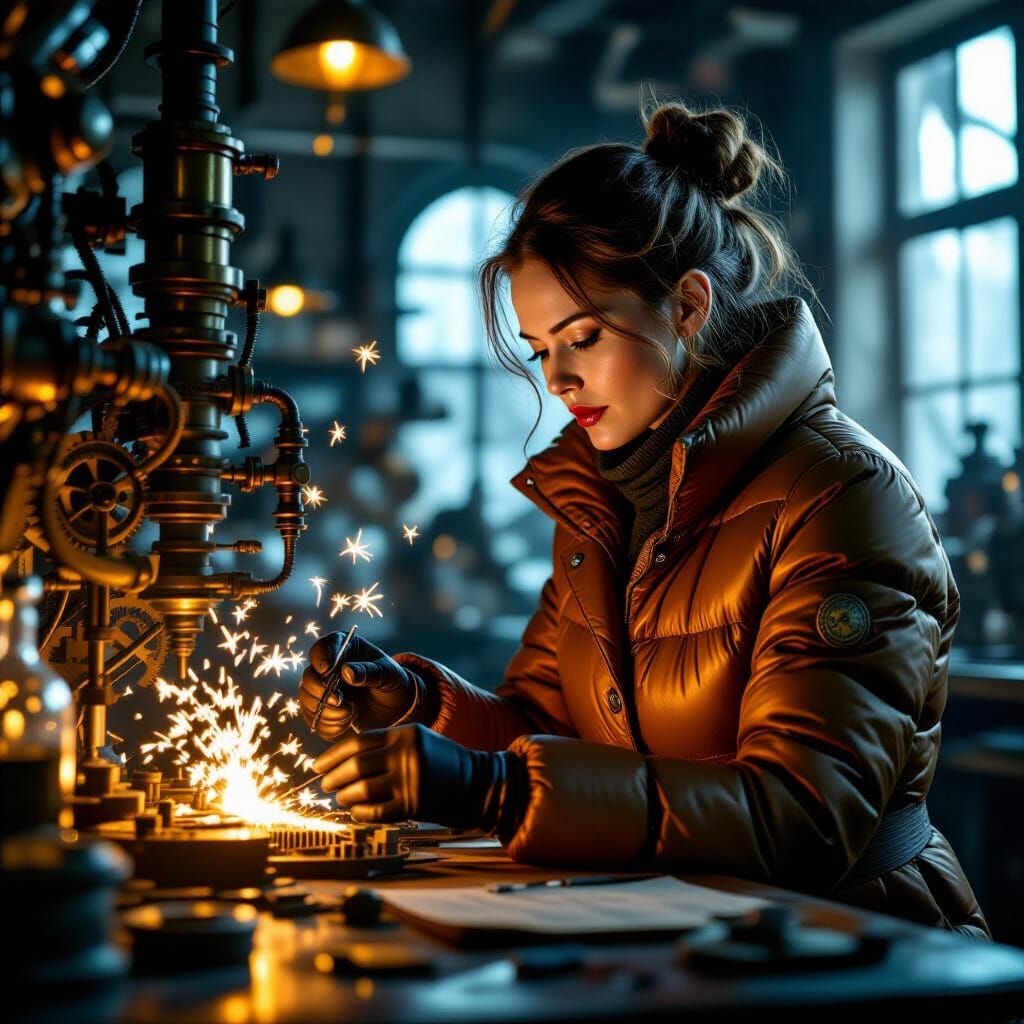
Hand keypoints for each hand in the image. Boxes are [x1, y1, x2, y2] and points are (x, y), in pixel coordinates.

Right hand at [298, 632, 422, 739]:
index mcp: (343, 649)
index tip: (327, 670)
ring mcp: (322, 689)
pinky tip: (347, 723)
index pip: (322, 648)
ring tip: (351, 712)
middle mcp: (328, 668)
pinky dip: (329, 724)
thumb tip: (346, 671)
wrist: (395, 706)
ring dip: (327, 711)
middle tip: (340, 700)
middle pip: (308, 676)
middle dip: (322, 691)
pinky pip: (314, 719)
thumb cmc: (392, 681)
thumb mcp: (388, 673)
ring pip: (307, 699)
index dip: (321, 658)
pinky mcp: (322, 710)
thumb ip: (369, 671)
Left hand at [313, 723, 523, 830]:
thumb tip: (345, 762)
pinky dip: (360, 813)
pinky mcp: (414, 804)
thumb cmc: (444, 763)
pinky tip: (357, 812)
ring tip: (342, 798)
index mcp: (404, 734)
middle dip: (333, 777)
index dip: (332, 755)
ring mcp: (409, 780)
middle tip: (326, 785)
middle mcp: (405, 754)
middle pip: (355, 766)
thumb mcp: (418, 741)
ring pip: (361, 790)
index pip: (357, 742)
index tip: (318, 765)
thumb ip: (387, 746)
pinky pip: (375, 811)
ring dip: (346, 796)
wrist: (479, 782)